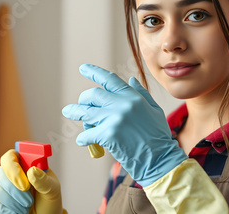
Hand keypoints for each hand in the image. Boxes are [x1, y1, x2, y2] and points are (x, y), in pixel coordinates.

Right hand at [0, 150, 64, 213]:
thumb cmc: (48, 197)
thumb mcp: (52, 188)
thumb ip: (44, 180)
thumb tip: (32, 170)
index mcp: (24, 163)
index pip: (10, 156)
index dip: (13, 167)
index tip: (25, 183)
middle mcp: (11, 172)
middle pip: (0, 173)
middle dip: (14, 189)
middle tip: (29, 200)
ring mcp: (2, 186)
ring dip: (12, 201)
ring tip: (27, 207)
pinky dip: (6, 209)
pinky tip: (19, 211)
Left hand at [62, 64, 186, 186]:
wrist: (161, 160)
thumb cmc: (158, 137)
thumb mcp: (154, 110)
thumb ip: (141, 93)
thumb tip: (130, 79)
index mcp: (133, 97)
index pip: (109, 79)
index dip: (94, 72)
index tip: (82, 68)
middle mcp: (122, 104)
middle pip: (93, 95)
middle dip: (83, 99)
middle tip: (79, 105)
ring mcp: (114, 119)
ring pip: (86, 112)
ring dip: (75, 112)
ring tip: (68, 112)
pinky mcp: (108, 135)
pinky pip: (87, 135)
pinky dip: (83, 139)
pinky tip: (83, 142)